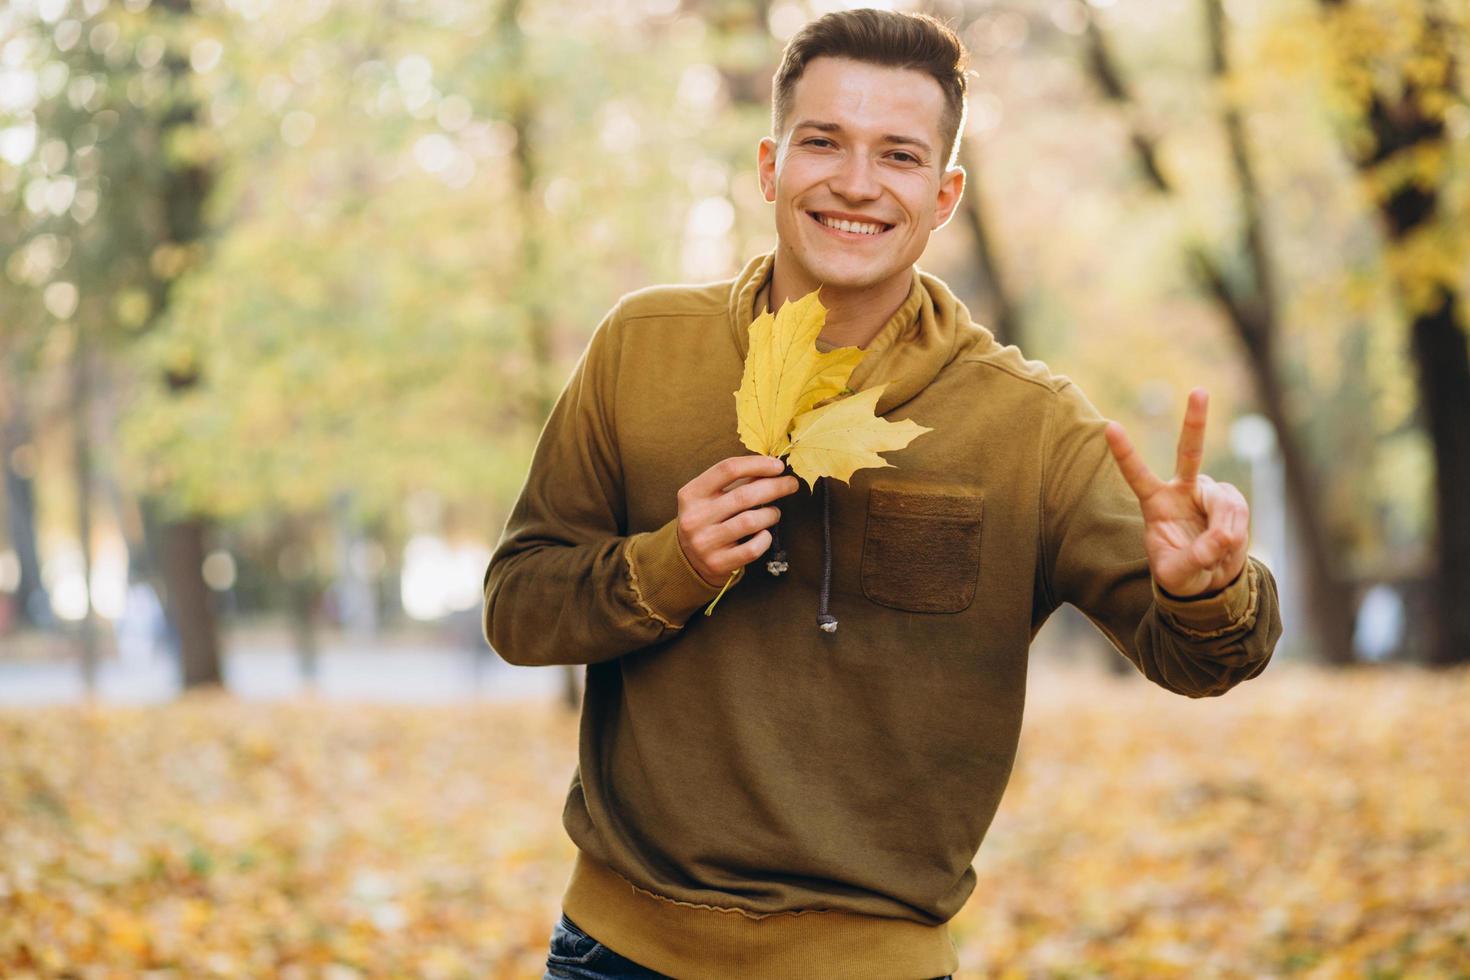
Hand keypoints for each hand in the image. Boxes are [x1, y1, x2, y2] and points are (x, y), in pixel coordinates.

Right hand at [677, 455, 798, 587]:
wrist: (690, 559)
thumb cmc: (708, 519)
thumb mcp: (711, 497)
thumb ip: (737, 481)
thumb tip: (772, 467)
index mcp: (691, 494)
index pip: (728, 469)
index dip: (757, 464)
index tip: (779, 466)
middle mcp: (694, 518)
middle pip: (743, 495)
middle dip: (775, 487)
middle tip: (791, 484)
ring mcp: (705, 543)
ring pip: (750, 522)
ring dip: (771, 514)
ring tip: (775, 513)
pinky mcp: (717, 563)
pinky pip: (753, 548)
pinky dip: (765, 539)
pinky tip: (765, 534)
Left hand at [1103, 388, 1249, 598]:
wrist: (1210, 579)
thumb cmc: (1182, 574)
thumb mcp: (1177, 575)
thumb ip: (1193, 559)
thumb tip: (1219, 540)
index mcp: (1156, 502)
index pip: (1137, 475)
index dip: (1125, 453)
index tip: (1109, 426)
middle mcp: (1182, 489)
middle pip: (1190, 451)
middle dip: (1196, 421)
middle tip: (1198, 391)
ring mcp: (1209, 492)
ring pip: (1224, 503)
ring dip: (1224, 531)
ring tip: (1216, 551)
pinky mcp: (1231, 501)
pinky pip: (1238, 513)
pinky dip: (1235, 534)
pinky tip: (1228, 545)